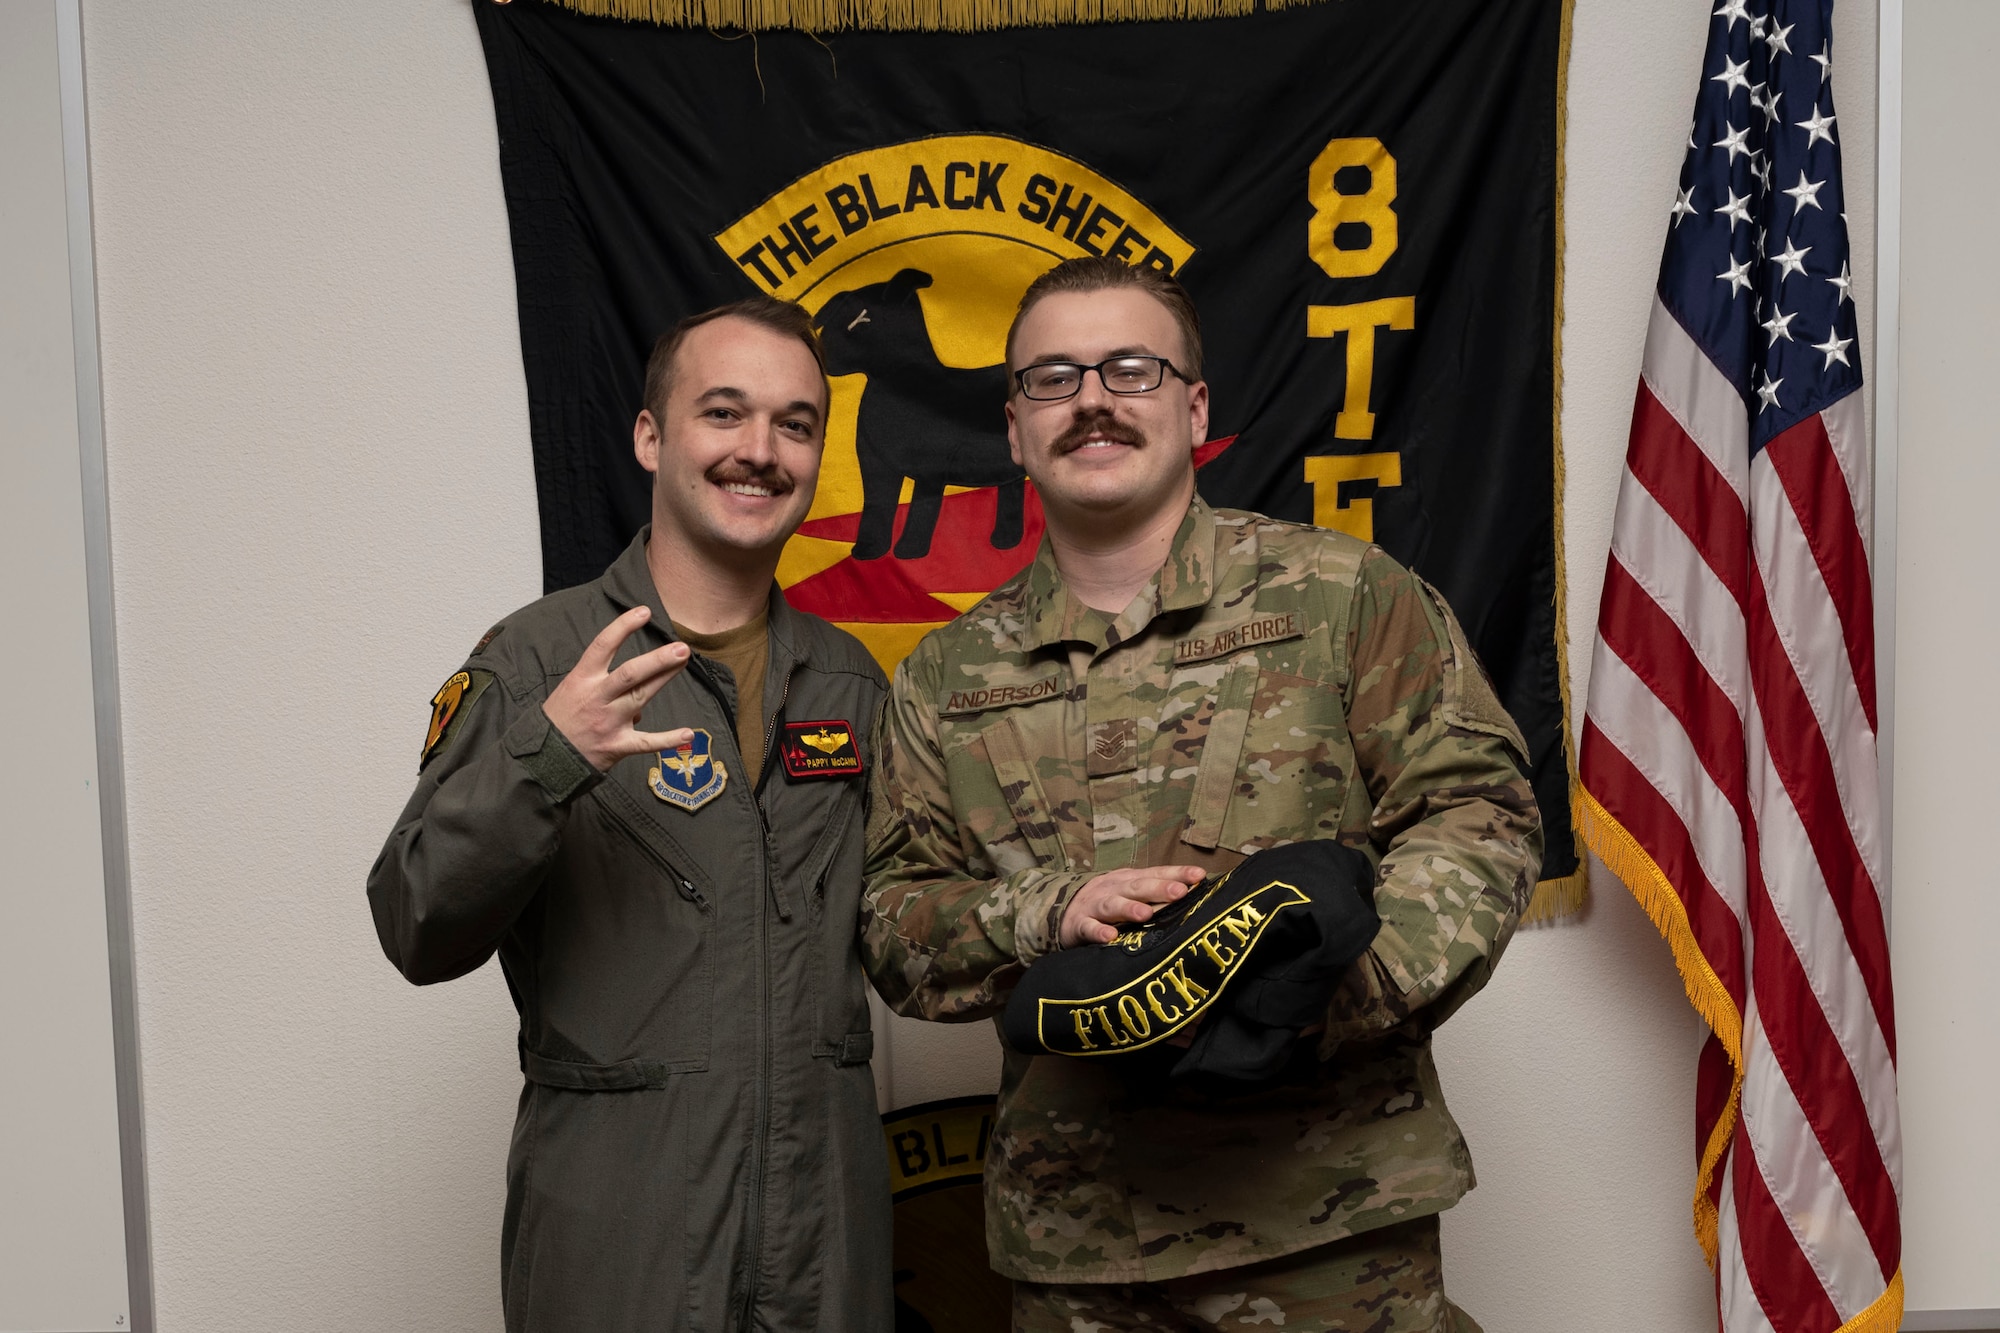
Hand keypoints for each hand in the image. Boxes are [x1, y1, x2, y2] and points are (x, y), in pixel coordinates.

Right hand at [541, 607, 693, 771]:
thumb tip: (636, 685)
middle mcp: (597, 698)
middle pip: (630, 673)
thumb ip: (603, 681)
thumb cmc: (561, 718)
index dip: (623, 627)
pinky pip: (646, 742)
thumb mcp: (571, 688)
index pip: (603, 646)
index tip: (643, 612)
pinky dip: (668, 739)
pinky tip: (688, 733)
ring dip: (664, 679)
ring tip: (683, 662)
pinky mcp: (616, 746)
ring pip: (640, 697)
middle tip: (680, 648)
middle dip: (657, 659)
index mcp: (582, 679)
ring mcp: (608, 722)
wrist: (543, 757)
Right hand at [1059, 865, 1207, 947]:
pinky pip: (1088, 928)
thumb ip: (1157, 894)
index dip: (1177, 874)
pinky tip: (1109, 937)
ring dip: (1128, 908)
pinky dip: (1098, 931)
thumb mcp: (1130, 892)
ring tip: (1145, 913)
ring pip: (1112, 905)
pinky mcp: (1079, 925)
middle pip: (1137, 887)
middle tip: (1179, 892)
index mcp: (1129, 880)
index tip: (1200, 875)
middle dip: (1158, 888)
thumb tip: (1196, 895)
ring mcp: (1095, 906)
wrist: (1063, 910)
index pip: (1156, 873)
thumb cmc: (1108, 902)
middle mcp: (1114, 889)